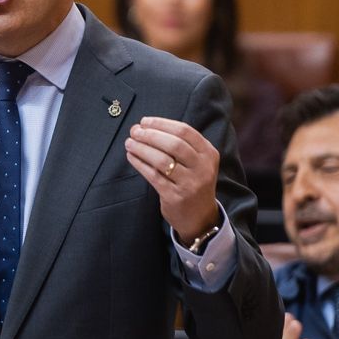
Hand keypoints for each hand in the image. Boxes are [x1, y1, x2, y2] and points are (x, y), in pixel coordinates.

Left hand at [125, 116, 220, 242]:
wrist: (200, 217)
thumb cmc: (192, 182)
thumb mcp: (197, 162)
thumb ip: (180, 144)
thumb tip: (146, 126)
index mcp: (208, 154)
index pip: (185, 131)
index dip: (162, 123)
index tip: (145, 121)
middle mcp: (202, 168)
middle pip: (174, 144)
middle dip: (150, 135)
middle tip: (134, 131)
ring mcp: (190, 183)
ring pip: (162, 160)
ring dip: (142, 148)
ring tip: (129, 143)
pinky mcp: (175, 196)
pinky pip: (153, 176)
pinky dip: (140, 163)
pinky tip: (131, 156)